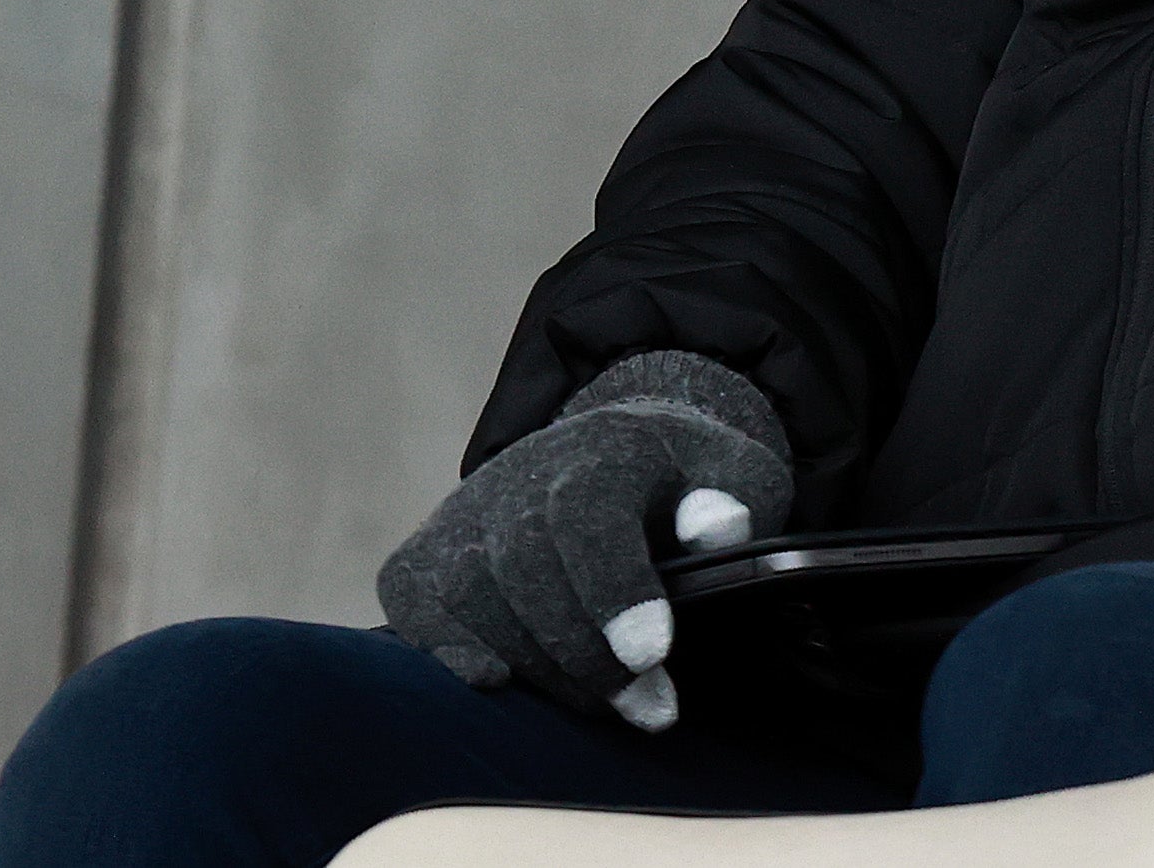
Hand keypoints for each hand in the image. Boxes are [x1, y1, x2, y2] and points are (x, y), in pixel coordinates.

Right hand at [377, 350, 793, 730]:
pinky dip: (447, 649)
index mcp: (608, 445)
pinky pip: (416, 606)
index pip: (590, 511)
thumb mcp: (738, 478)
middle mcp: (522, 472)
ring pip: (472, 593)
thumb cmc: (685, 486)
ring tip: (602, 702)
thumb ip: (733, 501)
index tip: (652, 653)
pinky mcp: (423, 553)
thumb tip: (717, 526)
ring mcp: (464, 511)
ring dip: (536, 665)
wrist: (612, 458)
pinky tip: (499, 683)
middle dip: (585, 652)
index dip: (615, 587)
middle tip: (647, 708)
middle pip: (526, 564)